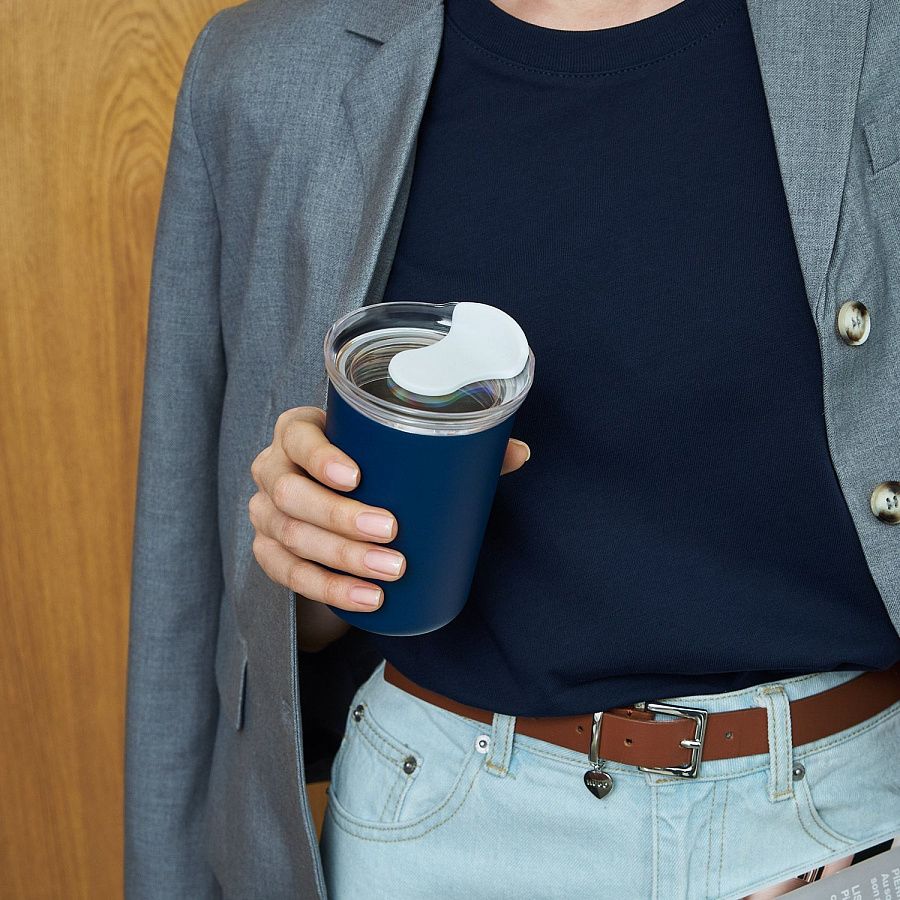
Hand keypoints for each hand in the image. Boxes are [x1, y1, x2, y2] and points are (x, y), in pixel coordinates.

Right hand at [249, 406, 530, 650]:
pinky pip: (286, 574)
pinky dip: (328, 589)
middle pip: (291, 493)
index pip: (297, 435)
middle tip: (391, 533)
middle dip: (341, 518)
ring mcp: (265, 513)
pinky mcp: (268, 551)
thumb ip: (455, 447)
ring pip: (290, 537)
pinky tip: (366, 600)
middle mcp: (273, 469)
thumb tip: (518, 453)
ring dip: (340, 560)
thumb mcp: (400, 452)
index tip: (357, 476)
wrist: (334, 500)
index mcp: (300, 431)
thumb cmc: (370, 467)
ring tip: (389, 573)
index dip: (320, 456)